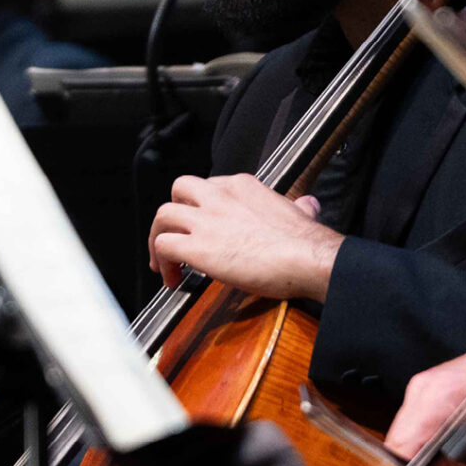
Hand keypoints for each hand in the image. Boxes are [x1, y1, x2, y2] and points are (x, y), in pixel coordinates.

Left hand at [148, 175, 344, 299]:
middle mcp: (219, 197)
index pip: (210, 186)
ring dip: (158, 238)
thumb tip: (307, 205)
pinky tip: (173, 279)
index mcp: (242, 186)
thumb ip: (300, 207)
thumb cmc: (305, 243)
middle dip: (173, 213)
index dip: (202, 208)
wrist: (307, 258)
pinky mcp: (197, 247)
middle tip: (176, 234)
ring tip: (164, 261)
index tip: (205, 226)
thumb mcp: (302, 213)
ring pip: (162, 216)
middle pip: (178, 191)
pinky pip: (163, 246)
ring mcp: (206, 220)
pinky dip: (162, 263)